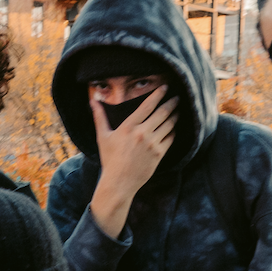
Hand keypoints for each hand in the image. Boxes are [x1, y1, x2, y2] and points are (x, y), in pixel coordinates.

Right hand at [87, 87, 177, 239]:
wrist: (119, 182)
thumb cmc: (110, 159)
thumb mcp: (102, 137)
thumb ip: (99, 117)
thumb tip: (93, 100)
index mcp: (128, 126)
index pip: (147, 105)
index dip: (158, 94)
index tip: (165, 87)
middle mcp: (142, 133)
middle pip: (162, 113)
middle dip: (172, 103)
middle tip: (178, 97)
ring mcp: (152, 144)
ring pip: (169, 125)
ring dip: (175, 116)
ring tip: (178, 110)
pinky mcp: (159, 154)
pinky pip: (170, 138)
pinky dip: (173, 131)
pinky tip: (174, 128)